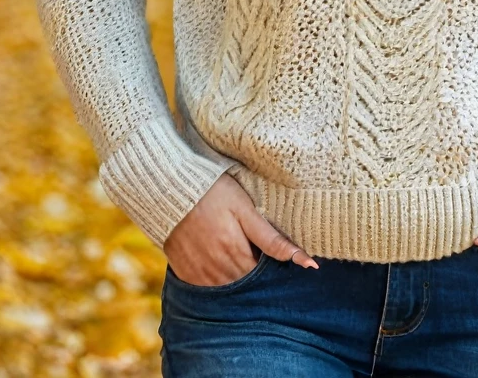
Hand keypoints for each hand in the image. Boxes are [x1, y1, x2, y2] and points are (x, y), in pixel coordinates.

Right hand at [163, 172, 318, 285]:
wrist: (170, 187)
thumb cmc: (213, 192)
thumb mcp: (246, 209)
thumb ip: (273, 239)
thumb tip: (307, 264)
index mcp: (238, 255)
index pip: (264, 280)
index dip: (273, 271)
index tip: (275, 259)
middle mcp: (219, 272)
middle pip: (247, 287)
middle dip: (256, 277)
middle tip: (255, 252)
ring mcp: (200, 276)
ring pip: (228, 291)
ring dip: (237, 279)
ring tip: (237, 254)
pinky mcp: (185, 275)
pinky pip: (207, 289)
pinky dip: (217, 280)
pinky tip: (219, 260)